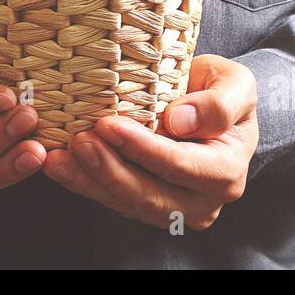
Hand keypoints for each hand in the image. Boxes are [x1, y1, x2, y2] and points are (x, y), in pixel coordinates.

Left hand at [42, 55, 257, 230]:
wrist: (212, 108)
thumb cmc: (223, 91)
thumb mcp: (236, 84)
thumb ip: (218, 104)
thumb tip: (179, 121)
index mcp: (226, 171)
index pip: (180, 164)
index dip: (143, 148)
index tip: (109, 125)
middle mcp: (203, 201)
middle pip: (149, 193)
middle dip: (109, 168)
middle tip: (79, 141)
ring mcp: (173, 210)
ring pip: (125, 201)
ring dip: (89, 180)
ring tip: (60, 156)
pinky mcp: (146, 207)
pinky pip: (112, 199)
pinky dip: (83, 183)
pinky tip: (59, 165)